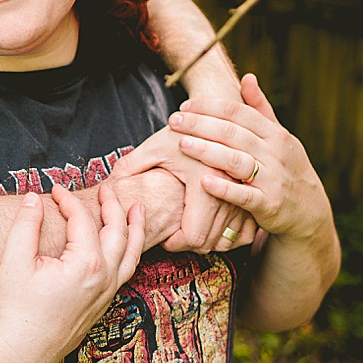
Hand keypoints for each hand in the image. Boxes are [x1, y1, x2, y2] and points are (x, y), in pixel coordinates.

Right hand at [0, 184, 144, 362]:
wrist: (23, 349)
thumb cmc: (17, 307)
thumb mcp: (14, 261)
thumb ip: (25, 225)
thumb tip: (32, 199)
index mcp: (86, 263)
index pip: (83, 220)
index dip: (68, 200)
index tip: (54, 191)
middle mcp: (105, 277)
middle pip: (118, 230)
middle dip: (113, 205)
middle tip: (107, 188)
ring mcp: (107, 292)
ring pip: (131, 253)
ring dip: (135, 228)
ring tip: (138, 210)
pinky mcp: (104, 303)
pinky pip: (126, 271)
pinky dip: (131, 252)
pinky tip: (125, 245)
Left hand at [111, 123, 257, 253]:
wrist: (222, 117)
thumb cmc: (185, 131)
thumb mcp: (155, 147)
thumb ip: (130, 166)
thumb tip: (107, 186)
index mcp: (204, 179)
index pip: (195, 235)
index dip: (177, 243)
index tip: (166, 239)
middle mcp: (231, 189)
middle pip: (212, 242)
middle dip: (191, 245)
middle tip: (174, 238)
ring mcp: (246, 193)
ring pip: (229, 239)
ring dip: (210, 241)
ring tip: (189, 231)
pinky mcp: (255, 195)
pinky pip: (245, 233)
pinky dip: (229, 235)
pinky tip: (211, 227)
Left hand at [172, 74, 331, 243]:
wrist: (309, 211)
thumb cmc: (286, 169)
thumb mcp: (279, 138)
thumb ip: (261, 110)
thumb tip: (247, 77)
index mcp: (276, 134)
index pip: (239, 113)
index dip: (210, 106)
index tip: (185, 105)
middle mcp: (276, 153)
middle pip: (233, 133)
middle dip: (201, 125)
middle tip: (174, 121)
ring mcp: (273, 179)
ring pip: (236, 161)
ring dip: (207, 151)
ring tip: (182, 144)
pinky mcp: (269, 205)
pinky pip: (244, 195)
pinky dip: (224, 188)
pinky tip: (203, 182)